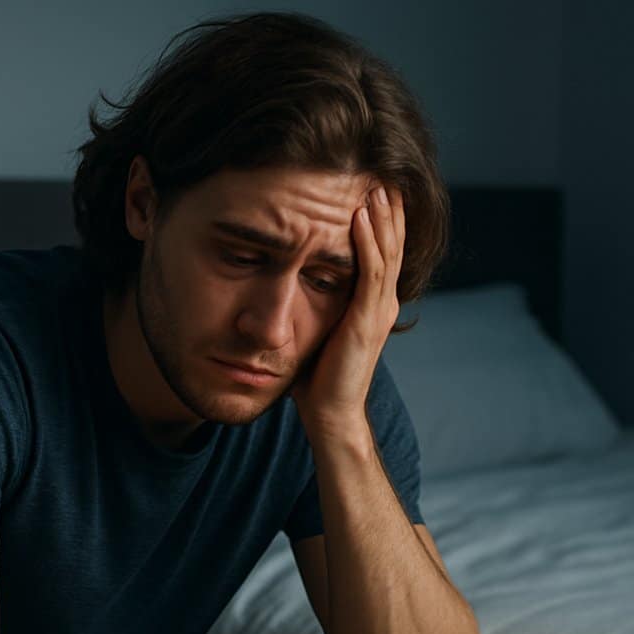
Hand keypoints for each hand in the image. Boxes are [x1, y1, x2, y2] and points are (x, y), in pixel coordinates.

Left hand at [290, 185, 404, 441]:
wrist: (330, 412)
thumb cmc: (318, 378)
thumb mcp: (318, 331)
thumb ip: (314, 306)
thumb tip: (290, 285)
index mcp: (373, 305)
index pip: (383, 253)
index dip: (382, 222)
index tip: (373, 189)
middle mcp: (383, 304)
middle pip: (392, 245)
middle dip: (388, 209)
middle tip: (383, 173)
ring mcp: (379, 311)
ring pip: (387, 252)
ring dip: (381, 216)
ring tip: (375, 184)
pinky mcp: (367, 320)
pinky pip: (371, 272)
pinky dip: (367, 242)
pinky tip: (360, 216)